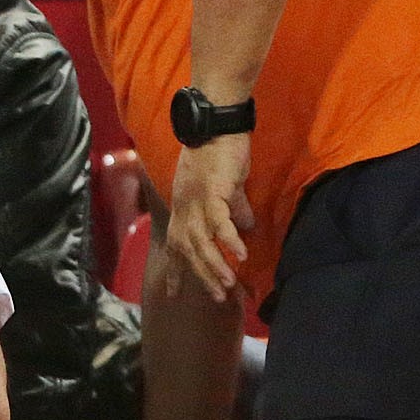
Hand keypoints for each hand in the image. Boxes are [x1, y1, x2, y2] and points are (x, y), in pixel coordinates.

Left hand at [164, 132, 254, 301]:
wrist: (215, 122)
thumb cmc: (220, 152)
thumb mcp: (224, 186)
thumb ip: (233, 208)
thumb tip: (247, 227)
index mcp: (183, 207)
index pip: (175, 244)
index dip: (175, 270)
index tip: (171, 294)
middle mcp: (184, 207)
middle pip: (187, 249)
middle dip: (200, 276)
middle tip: (217, 298)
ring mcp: (195, 199)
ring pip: (201, 241)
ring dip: (214, 264)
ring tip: (228, 285)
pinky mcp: (212, 191)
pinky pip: (218, 221)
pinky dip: (228, 239)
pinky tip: (239, 255)